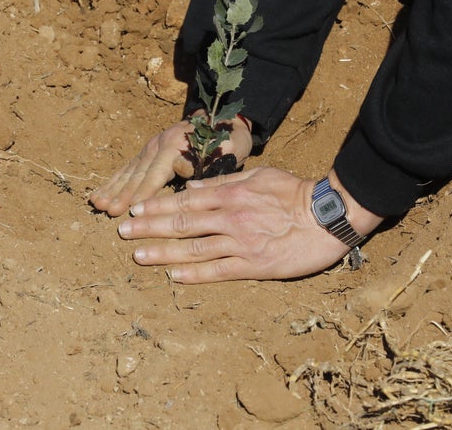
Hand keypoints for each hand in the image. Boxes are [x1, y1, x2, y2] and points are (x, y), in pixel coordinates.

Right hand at [89, 115, 252, 216]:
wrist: (222, 117)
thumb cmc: (227, 140)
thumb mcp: (226, 149)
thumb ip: (206, 161)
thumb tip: (182, 171)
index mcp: (175, 147)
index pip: (155, 175)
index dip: (142, 194)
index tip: (130, 211)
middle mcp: (158, 146)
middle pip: (137, 174)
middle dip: (121, 194)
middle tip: (107, 211)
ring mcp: (150, 147)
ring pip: (128, 172)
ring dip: (112, 188)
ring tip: (96, 203)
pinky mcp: (147, 151)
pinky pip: (127, 168)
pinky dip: (113, 181)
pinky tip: (99, 193)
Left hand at [115, 168, 383, 282]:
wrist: (328, 217)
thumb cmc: (294, 192)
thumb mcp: (258, 176)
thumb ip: (222, 181)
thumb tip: (191, 185)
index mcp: (230, 195)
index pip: (185, 200)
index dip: (157, 206)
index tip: (135, 209)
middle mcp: (230, 218)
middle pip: (182, 223)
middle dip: (149, 228)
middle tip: (123, 233)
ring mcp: (241, 243)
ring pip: (194, 249)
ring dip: (163, 253)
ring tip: (138, 256)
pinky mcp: (254, 266)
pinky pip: (218, 271)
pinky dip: (194, 275)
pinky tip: (173, 277)